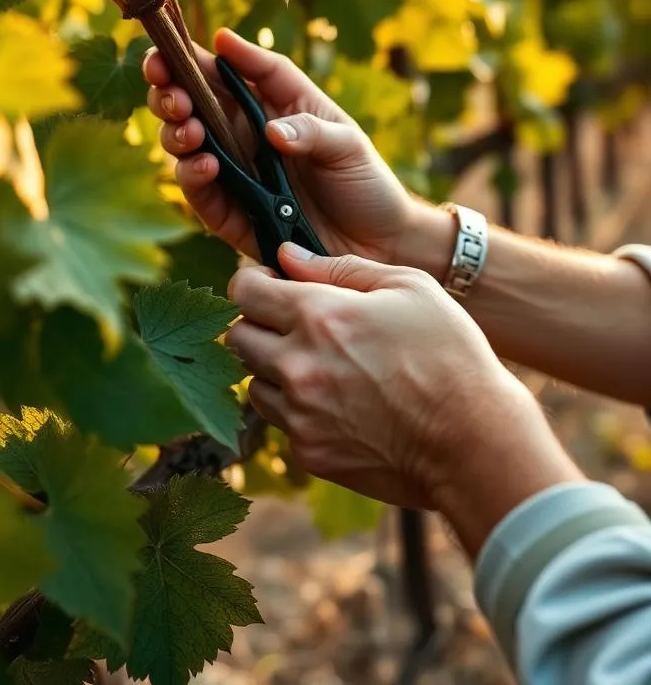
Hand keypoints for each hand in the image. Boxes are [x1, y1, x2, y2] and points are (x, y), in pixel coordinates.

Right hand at [143, 27, 413, 263]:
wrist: (377, 244)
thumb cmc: (366, 183)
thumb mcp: (348, 145)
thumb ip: (311, 130)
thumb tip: (270, 130)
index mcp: (275, 103)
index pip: (232, 70)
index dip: (203, 56)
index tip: (182, 48)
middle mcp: (246, 133)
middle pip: (194, 102)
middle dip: (170, 91)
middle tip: (172, 93)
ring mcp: (235, 172)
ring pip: (185, 143)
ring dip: (176, 132)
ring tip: (190, 129)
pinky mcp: (230, 214)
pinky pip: (200, 192)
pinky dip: (193, 176)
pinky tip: (205, 165)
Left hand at [228, 245, 583, 554]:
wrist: (474, 441)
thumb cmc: (450, 355)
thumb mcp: (409, 287)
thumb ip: (340, 267)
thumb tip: (288, 257)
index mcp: (319, 315)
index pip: (243, 291)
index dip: (252, 283)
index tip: (270, 285)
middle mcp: (298, 364)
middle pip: (237, 336)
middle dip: (259, 325)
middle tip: (293, 326)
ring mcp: (300, 413)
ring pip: (253, 381)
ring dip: (274, 369)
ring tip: (320, 367)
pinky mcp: (309, 452)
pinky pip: (280, 421)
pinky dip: (297, 409)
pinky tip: (337, 402)